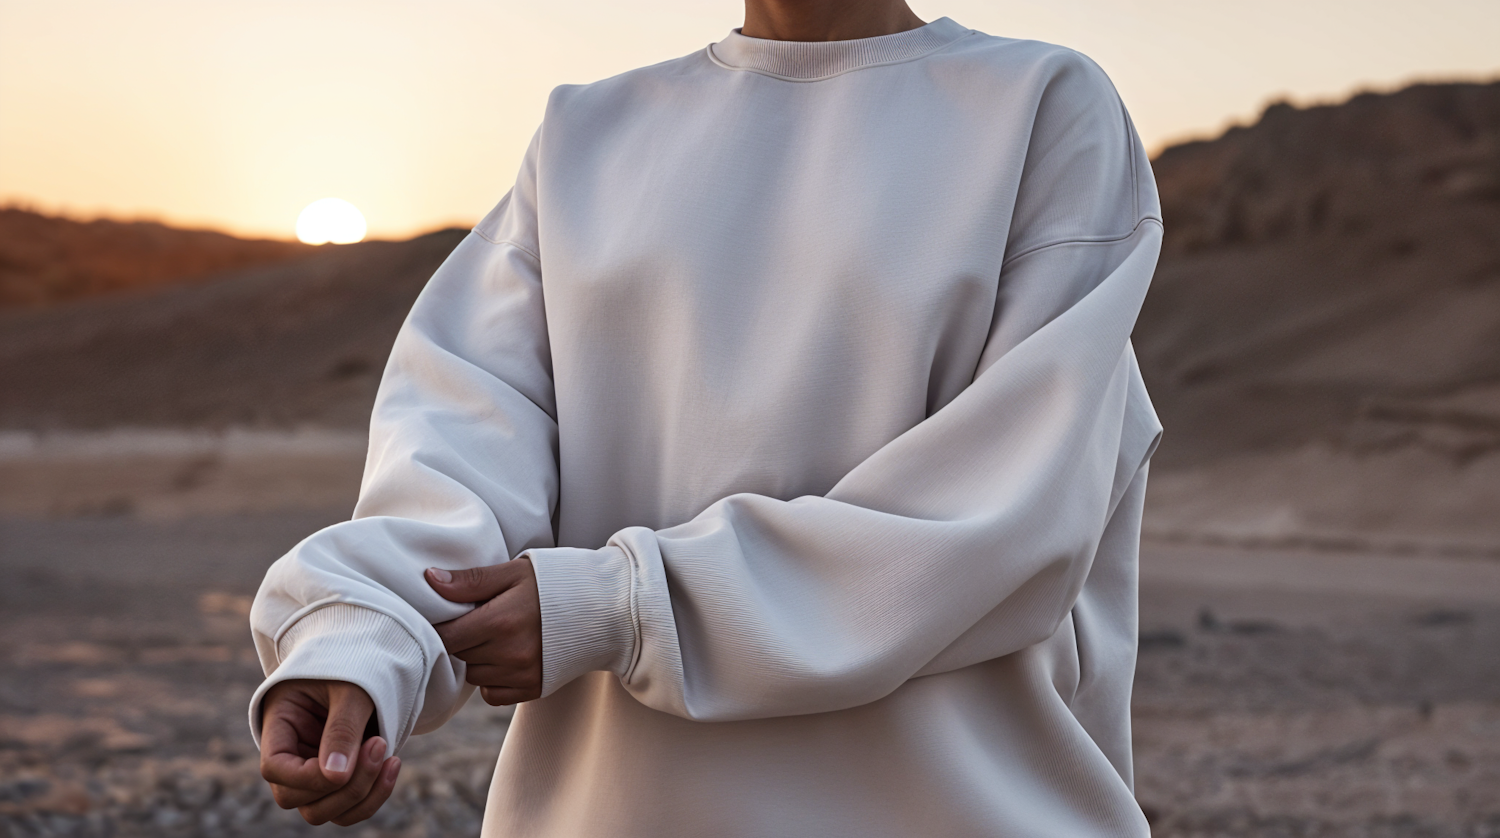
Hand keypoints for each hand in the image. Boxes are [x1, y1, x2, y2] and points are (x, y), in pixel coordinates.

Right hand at [258, 679, 400, 824]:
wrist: (374, 662)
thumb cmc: (356, 665)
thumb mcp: (350, 688)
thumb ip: (342, 728)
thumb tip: (336, 778)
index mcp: (280, 724)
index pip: (274, 768)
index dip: (305, 776)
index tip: (344, 760)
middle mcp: (291, 755)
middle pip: (296, 799)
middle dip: (343, 785)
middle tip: (379, 744)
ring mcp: (313, 772)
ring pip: (322, 812)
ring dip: (361, 795)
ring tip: (390, 756)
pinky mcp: (340, 780)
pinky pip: (349, 808)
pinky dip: (374, 795)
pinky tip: (394, 763)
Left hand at [427, 558, 542, 705]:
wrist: (603, 609)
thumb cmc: (556, 583)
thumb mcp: (514, 572)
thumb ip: (471, 580)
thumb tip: (429, 580)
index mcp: (501, 620)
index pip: (446, 635)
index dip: (439, 625)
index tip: (446, 615)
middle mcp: (510, 653)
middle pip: (458, 654)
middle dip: (461, 638)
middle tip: (477, 620)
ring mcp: (522, 674)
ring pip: (473, 675)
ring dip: (475, 658)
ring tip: (495, 636)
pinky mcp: (533, 688)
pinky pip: (491, 694)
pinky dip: (491, 679)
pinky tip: (505, 657)